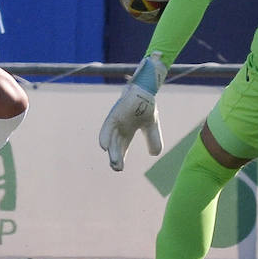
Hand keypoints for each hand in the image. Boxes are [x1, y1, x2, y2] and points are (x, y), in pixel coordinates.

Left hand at [98, 53, 166, 171]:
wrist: (146, 89)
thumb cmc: (146, 105)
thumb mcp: (151, 126)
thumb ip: (153, 139)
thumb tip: (154, 155)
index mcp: (127, 130)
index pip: (121, 146)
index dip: (120, 157)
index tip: (119, 168)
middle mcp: (119, 127)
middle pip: (115, 145)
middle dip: (115, 157)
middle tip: (116, 168)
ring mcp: (116, 121)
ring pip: (111, 138)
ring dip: (112, 150)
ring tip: (113, 162)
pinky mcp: (115, 114)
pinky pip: (108, 127)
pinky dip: (105, 136)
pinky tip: (104, 146)